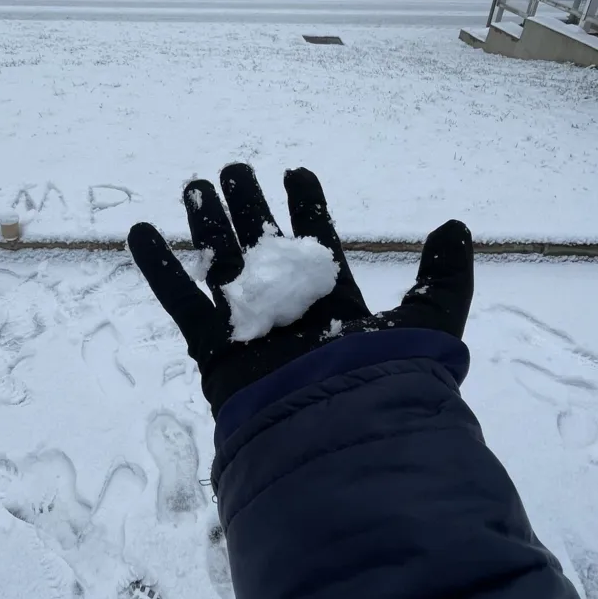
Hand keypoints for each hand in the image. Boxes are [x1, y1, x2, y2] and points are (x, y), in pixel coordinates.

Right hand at [127, 163, 474, 415]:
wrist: (338, 430)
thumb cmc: (387, 379)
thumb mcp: (432, 320)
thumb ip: (444, 274)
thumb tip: (457, 226)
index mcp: (333, 302)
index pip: (317, 243)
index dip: (307, 207)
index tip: (295, 171)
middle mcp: (288, 311)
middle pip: (262, 248)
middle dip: (248, 207)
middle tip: (233, 169)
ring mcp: (248, 328)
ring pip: (221, 264)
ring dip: (207, 224)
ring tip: (194, 185)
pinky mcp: (214, 348)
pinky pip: (180, 302)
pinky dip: (158, 268)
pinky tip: (140, 231)